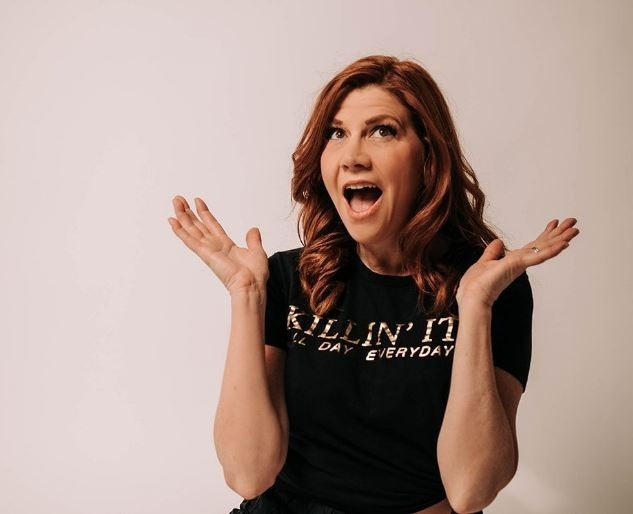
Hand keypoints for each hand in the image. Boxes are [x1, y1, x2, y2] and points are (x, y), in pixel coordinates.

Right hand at [167, 195, 268, 294]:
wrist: (252, 285)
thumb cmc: (255, 275)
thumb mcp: (257, 252)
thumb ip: (253, 240)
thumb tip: (253, 229)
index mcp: (226, 246)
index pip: (212, 226)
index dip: (204, 213)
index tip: (197, 201)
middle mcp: (215, 247)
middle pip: (198, 226)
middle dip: (188, 212)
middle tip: (179, 199)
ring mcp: (208, 250)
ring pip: (192, 230)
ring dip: (182, 216)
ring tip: (175, 202)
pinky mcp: (205, 254)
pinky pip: (190, 240)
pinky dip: (180, 231)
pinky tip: (172, 222)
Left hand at [456, 218, 579, 306]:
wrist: (472, 297)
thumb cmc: (476, 285)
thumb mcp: (485, 262)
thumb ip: (493, 252)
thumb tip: (498, 242)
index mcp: (514, 260)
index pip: (533, 245)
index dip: (545, 234)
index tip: (555, 223)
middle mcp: (520, 262)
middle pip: (544, 244)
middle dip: (559, 233)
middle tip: (573, 222)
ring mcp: (521, 264)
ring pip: (545, 248)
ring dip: (561, 238)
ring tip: (575, 229)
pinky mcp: (518, 266)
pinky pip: (539, 256)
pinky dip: (552, 250)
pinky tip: (564, 243)